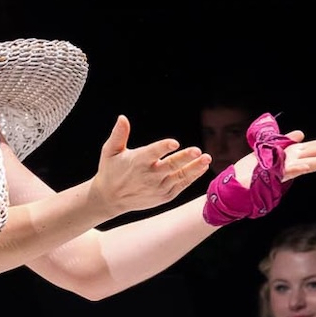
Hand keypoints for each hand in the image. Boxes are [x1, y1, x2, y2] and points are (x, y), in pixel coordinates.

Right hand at [92, 115, 211, 215]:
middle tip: (197, 151)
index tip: (174, 143)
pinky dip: (192, 177)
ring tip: (206, 158)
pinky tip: (202, 167)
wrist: (110, 198)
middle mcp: (149, 176)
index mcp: (137, 162)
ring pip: (180, 176)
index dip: (163, 147)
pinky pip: (181, 185)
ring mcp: (159, 187)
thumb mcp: (109, 151)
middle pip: (170, 165)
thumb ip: (118, 135)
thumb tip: (122, 118)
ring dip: (194, 167)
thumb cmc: (111, 171)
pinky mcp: (165, 196)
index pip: (152, 153)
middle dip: (184, 158)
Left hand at [226, 129, 315, 187]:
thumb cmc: (252, 168)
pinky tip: (309, 165)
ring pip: (310, 162)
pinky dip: (299, 168)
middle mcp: (292, 161)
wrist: (236, 185)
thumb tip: (302, 133)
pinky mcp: (275, 174)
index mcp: (292, 154)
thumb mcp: (271, 149)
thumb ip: (287, 142)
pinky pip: (289, 171)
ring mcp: (285, 168)